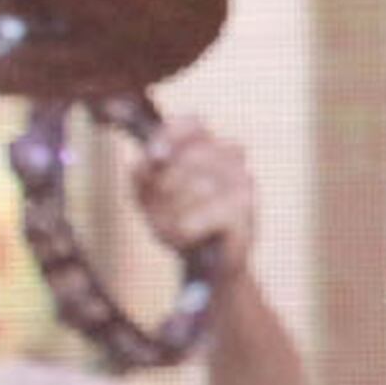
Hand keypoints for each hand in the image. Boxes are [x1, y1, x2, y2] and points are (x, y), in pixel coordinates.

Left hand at [130, 117, 258, 291]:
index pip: (193, 122)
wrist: (207, 262)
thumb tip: (139, 162)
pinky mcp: (246, 208)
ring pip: (195, 187)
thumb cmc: (177, 221)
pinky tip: (188, 236)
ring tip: (174, 228)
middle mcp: (231, 155)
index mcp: (207, 144)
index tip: (154, 156)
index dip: (171, 135)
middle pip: (188, 157)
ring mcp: (243, 179)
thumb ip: (140, 176)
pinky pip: (202, 215)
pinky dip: (186, 230)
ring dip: (173, 213)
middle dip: (163, 188)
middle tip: (159, 212)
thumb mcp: (148, 197)